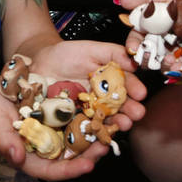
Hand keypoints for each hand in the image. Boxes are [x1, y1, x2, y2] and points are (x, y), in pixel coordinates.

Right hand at [0, 44, 144, 180]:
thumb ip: (4, 142)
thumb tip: (17, 158)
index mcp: (32, 156)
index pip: (54, 170)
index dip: (71, 170)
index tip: (88, 165)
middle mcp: (48, 145)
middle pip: (73, 156)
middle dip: (92, 152)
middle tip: (107, 143)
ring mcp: (56, 129)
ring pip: (80, 136)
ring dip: (98, 131)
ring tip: (115, 124)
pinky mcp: (61, 113)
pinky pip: (79, 115)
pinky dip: (93, 112)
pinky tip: (106, 105)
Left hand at [31, 39, 145, 130]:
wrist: (40, 65)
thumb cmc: (66, 55)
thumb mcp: (91, 49)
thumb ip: (113, 53)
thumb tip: (134, 61)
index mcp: (110, 80)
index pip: (126, 85)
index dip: (134, 89)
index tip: (141, 93)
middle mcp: (103, 97)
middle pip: (120, 105)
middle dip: (130, 110)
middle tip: (137, 113)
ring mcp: (90, 111)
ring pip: (106, 119)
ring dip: (117, 123)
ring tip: (124, 124)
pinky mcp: (76, 121)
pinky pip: (86, 128)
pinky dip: (95, 131)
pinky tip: (102, 133)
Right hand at [117, 0, 181, 58]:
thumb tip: (122, 0)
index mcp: (149, 26)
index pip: (136, 38)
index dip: (132, 44)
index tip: (132, 49)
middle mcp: (160, 39)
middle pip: (149, 54)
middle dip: (148, 60)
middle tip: (150, 60)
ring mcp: (175, 47)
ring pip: (165, 61)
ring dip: (165, 65)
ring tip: (170, 62)